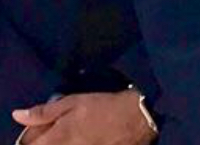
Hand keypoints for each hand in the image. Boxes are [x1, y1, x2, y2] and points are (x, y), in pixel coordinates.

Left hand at [11, 92, 154, 144]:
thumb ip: (44, 112)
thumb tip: (17, 115)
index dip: (31, 137)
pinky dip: (73, 143)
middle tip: (59, 130)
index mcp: (58, 138)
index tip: (38, 129)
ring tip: (71, 134)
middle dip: (46, 140)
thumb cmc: (104, 106)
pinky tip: (83, 138)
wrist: (138, 119)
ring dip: (60, 141)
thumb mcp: (74, 102)